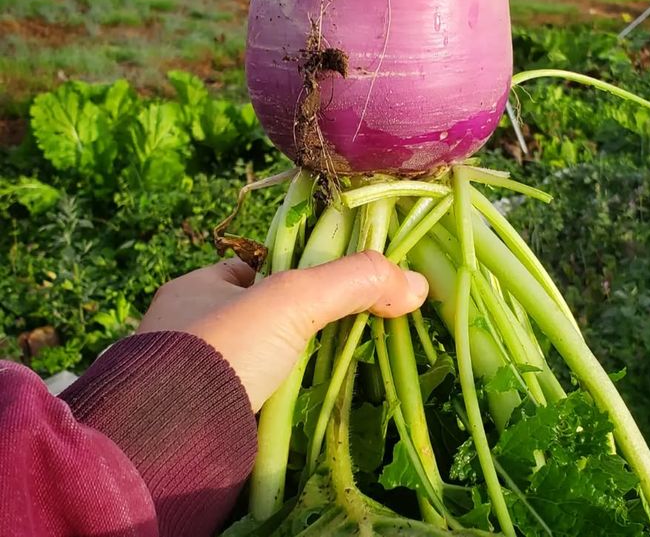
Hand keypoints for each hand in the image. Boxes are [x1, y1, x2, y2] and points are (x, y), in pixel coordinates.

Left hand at [136, 252, 428, 410]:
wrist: (168, 443)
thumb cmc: (221, 350)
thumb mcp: (292, 300)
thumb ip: (351, 282)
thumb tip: (417, 283)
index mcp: (198, 288)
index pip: (261, 270)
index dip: (304, 275)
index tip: (342, 290)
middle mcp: (191, 329)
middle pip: (266, 319)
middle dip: (307, 329)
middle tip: (351, 335)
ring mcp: (195, 379)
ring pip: (263, 365)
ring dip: (297, 372)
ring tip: (340, 375)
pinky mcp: (205, 423)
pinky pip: (254, 405)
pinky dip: (282, 407)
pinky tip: (310, 409)